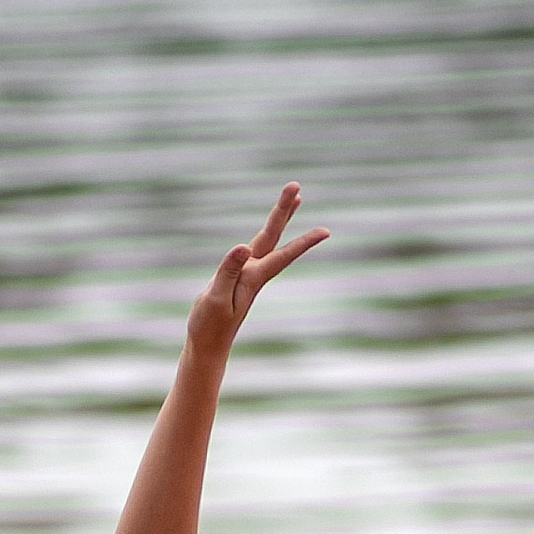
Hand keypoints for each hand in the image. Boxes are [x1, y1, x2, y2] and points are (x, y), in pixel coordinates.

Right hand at [186, 184, 328, 349]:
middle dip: (285, 210)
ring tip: (295, 200)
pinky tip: (268, 230)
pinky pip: (255, 249)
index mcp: (254, 278)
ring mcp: (247, 274)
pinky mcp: (238, 277)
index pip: (283, 254)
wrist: (207, 347)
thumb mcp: (216, 297)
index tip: (326, 231)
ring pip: (268, 240)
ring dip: (280, 219)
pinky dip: (265, 234)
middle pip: (274, 236)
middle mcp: (255, 273)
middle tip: (295, 186)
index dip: (304, 242)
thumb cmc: (210, 326)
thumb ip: (229, 272)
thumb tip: (243, 247)